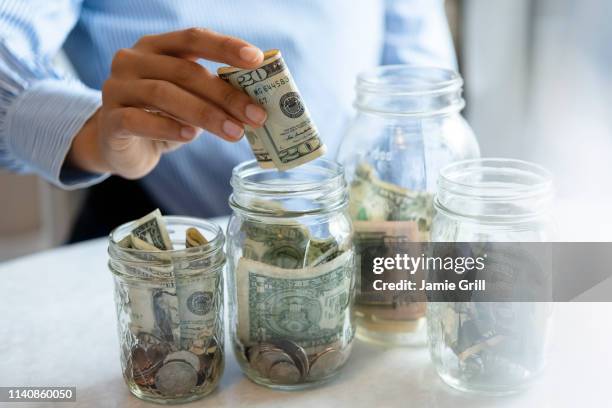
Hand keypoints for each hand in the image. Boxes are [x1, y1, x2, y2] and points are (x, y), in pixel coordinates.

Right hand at [68, 28, 266, 178]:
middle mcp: (132, 60)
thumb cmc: (161, 117)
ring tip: (235, 133)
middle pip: (184, 71)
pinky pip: (138, 120)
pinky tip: (190, 136)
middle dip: (225, 94)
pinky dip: (167, 128)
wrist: (118, 146)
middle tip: (256, 115)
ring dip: (205, 114)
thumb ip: (211, 94)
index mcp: (156, 48)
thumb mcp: (188, 100)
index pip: (193, 38)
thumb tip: (255, 104)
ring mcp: (117, 88)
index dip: (226, 46)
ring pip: (164, 95)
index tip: (257, 59)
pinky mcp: (110, 120)